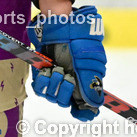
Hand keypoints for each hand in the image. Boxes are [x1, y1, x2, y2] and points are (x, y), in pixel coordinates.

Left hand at [27, 5, 105, 120]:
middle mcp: (71, 82)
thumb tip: (96, 104)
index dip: (83, 113)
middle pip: (66, 103)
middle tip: (66, 77)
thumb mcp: (88, 60)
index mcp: (86, 80)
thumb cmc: (78, 38)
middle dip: (64, 92)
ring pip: (52, 97)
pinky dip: (42, 82)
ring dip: (53, 85)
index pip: (85, 106)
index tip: (79, 113)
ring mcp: (56, 78)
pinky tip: (46, 71)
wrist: (61, 23)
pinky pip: (40, 89)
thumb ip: (91, 82)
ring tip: (56, 69)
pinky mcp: (43, 73)